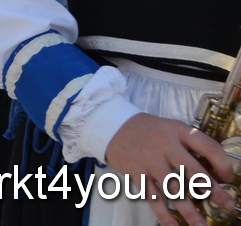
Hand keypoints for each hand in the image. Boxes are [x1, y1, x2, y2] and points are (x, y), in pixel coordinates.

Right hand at [104, 113, 234, 225]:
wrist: (113, 126)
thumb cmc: (148, 130)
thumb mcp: (172, 128)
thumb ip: (191, 144)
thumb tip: (215, 170)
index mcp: (177, 131)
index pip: (207, 146)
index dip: (222, 163)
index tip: (228, 177)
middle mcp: (164, 145)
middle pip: (192, 170)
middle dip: (213, 190)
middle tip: (227, 204)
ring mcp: (149, 159)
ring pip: (173, 189)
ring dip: (189, 210)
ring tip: (201, 225)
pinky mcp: (135, 172)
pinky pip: (152, 197)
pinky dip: (164, 214)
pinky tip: (174, 225)